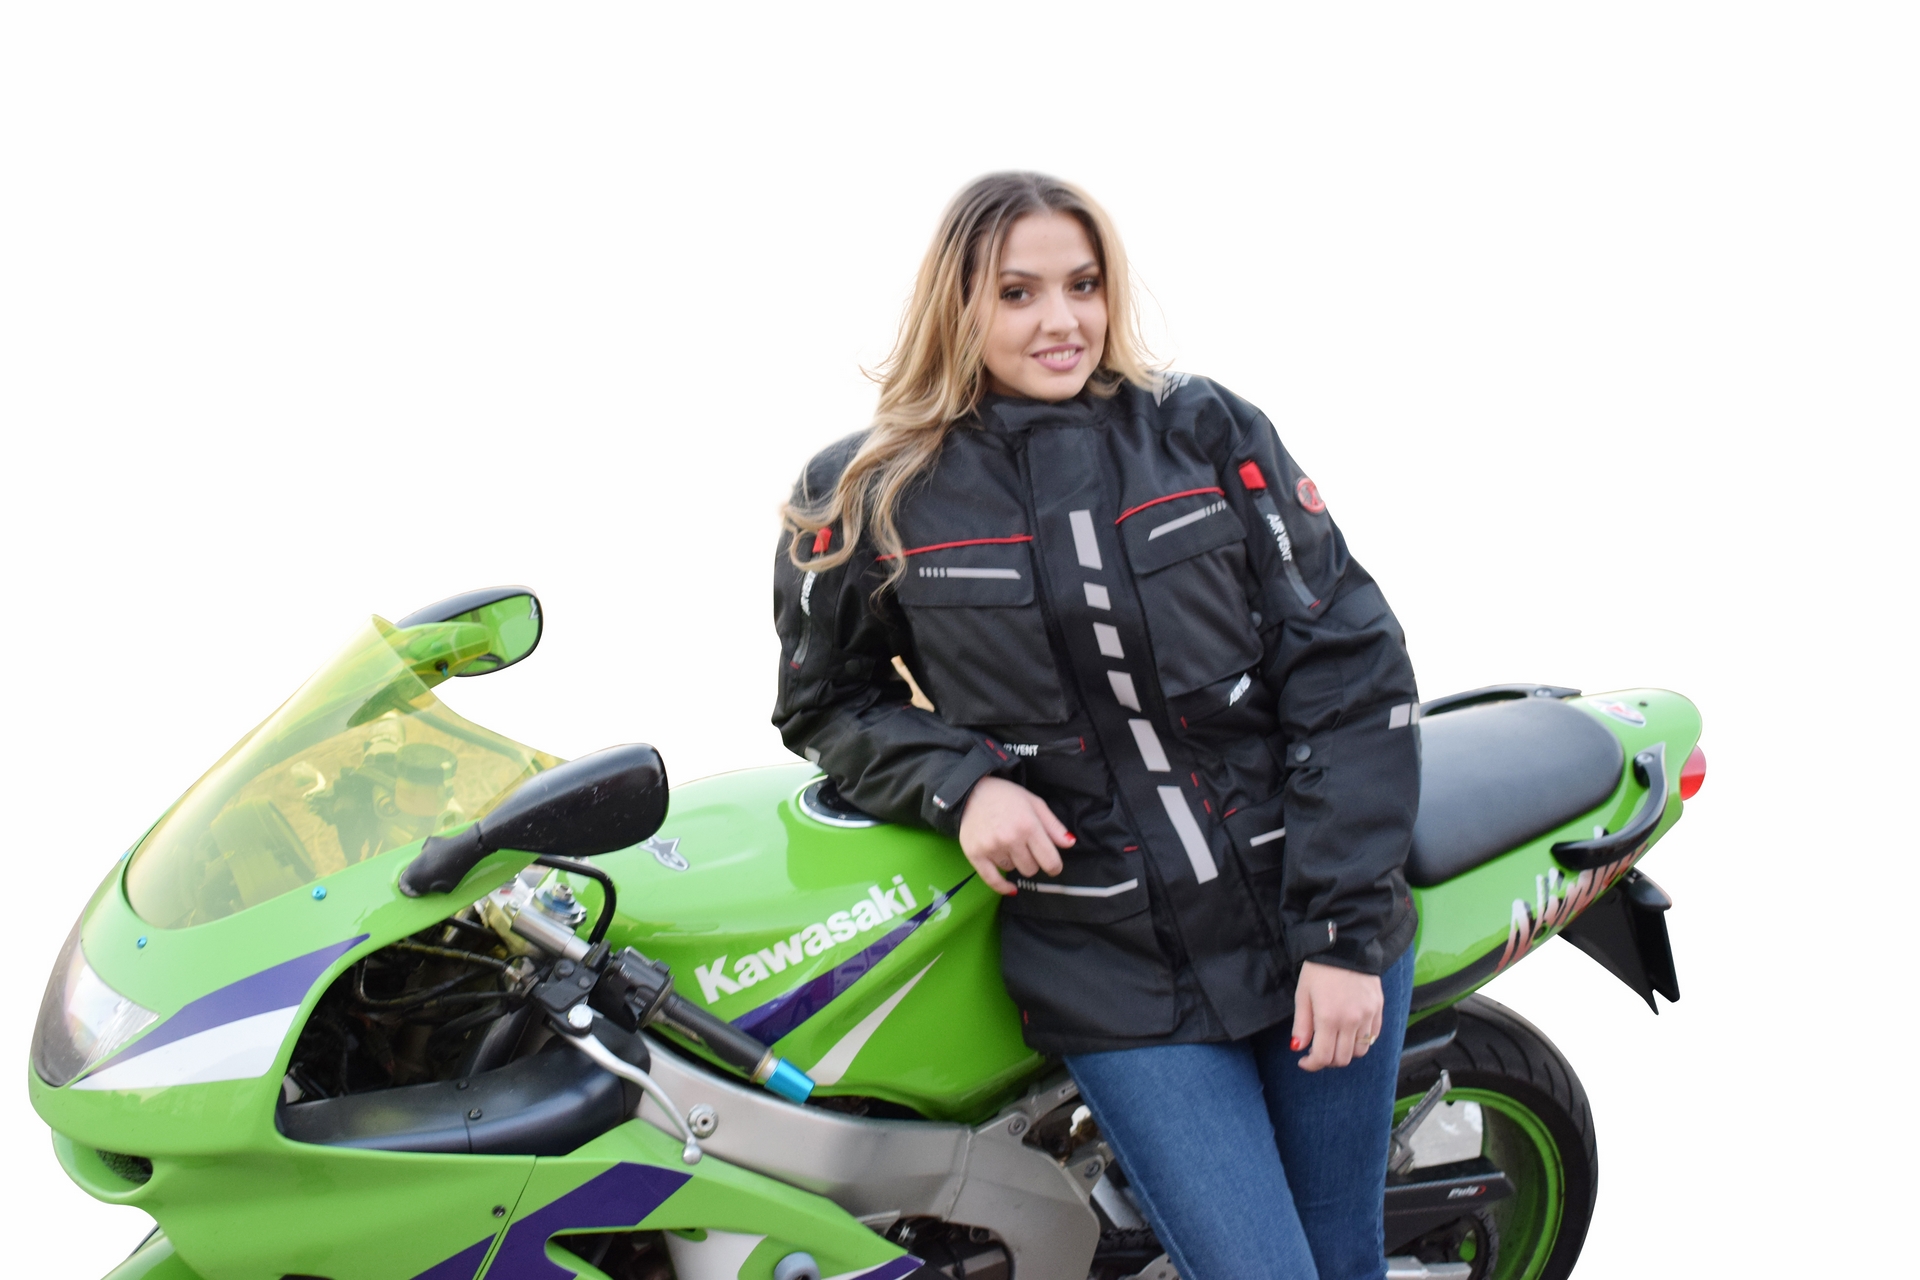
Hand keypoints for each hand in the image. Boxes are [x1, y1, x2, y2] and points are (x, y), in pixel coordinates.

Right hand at [958, 776, 1073, 894]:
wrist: (973, 791)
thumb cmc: (1007, 796)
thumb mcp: (1035, 804)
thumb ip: (1054, 826)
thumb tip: (1070, 844)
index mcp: (1028, 825)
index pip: (1049, 861)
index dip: (1054, 866)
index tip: (1053, 866)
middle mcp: (1010, 838)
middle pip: (1031, 869)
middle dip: (1032, 861)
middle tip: (1025, 847)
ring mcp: (991, 848)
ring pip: (1012, 870)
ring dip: (1013, 862)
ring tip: (1006, 844)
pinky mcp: (975, 854)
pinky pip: (992, 880)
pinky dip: (1003, 887)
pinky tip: (1011, 888)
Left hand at [1290, 960, 1383, 1071]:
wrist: (1345, 946)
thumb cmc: (1319, 969)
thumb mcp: (1303, 995)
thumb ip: (1301, 1025)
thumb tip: (1298, 1048)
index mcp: (1329, 1018)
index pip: (1324, 1057)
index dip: (1312, 1065)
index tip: (1304, 1061)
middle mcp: (1351, 1021)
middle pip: (1342, 1059)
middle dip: (1327, 1060)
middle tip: (1317, 1050)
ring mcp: (1368, 1015)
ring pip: (1360, 1051)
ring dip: (1345, 1052)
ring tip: (1334, 1041)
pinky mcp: (1378, 1009)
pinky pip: (1373, 1036)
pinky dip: (1361, 1040)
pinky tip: (1349, 1031)